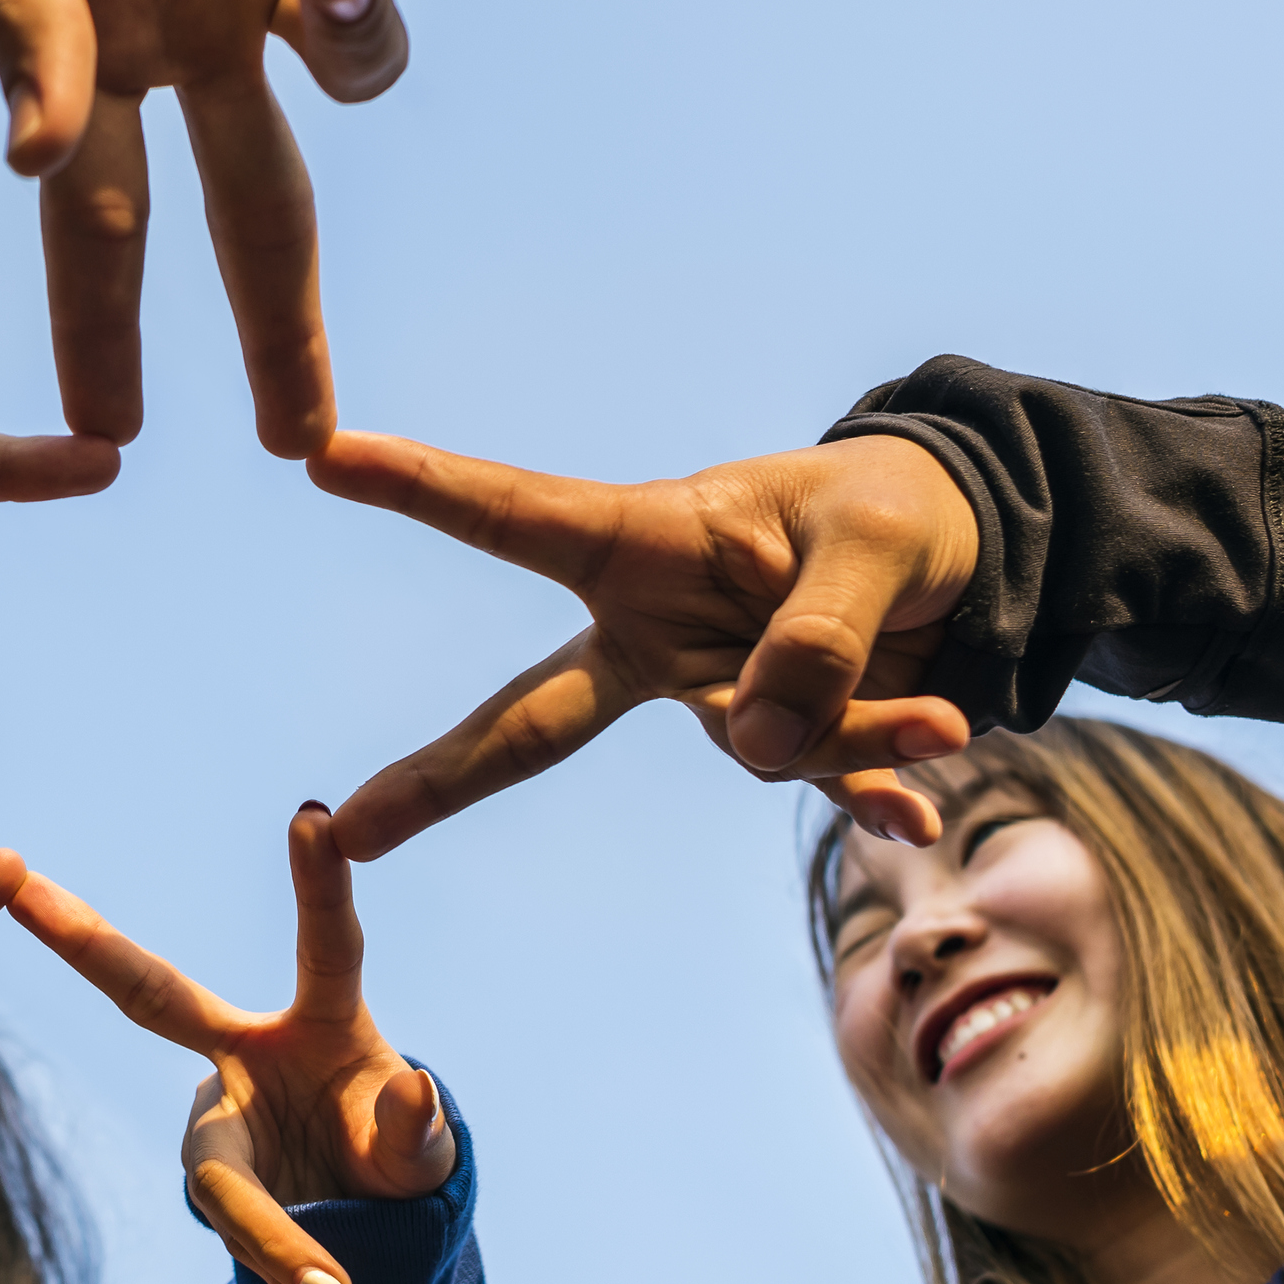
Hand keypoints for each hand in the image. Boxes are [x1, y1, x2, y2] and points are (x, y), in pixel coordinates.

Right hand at [0, 0, 474, 455]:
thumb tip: (28, 163)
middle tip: (299, 440)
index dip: (107, 326)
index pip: (99, 218)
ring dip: (356, 50)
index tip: (114, 434)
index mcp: (98, 40)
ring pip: (363, 69)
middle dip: (282, 327)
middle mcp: (207, 20)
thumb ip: (23, 15)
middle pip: (259, 208)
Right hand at [14, 803, 454, 1283]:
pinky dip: (288, 1264)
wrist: (365, 1223)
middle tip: (15, 881)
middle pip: (149, 992)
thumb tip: (416, 1089)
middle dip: (78, 935)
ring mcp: (216, 1116)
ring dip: (275, 1233)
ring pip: (219, 1177)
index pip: (324, 943)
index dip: (319, 882)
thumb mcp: (427, 1153)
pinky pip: (240, 1228)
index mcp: (323, 1018)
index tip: (317, 813)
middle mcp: (244, 1053)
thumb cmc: (398, 1157)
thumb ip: (420, 1128)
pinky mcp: (212, 1180)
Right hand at [310, 431, 986, 855]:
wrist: (962, 559)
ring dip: (856, 734)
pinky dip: (874, 791)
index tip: (321, 454)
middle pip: (530, 716)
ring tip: (944, 714)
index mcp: (651, 538)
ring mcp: (711, 694)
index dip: (423, 488)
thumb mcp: (873, 545)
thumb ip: (819, 641)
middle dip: (440, 776)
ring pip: (753, 749)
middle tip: (348, 830)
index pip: (519, 517)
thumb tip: (753, 747)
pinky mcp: (781, 739)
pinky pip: (814, 782)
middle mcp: (655, 630)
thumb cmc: (891, 514)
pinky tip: (915, 821)